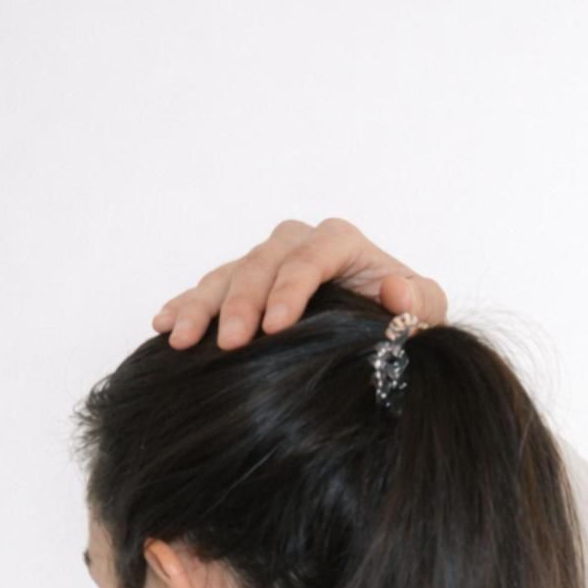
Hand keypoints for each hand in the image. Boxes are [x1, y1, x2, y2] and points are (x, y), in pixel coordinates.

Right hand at [151, 217, 447, 350]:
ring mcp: (266, 260)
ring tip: (179, 338)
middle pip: (261, 264)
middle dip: (242, 303)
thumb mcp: (424, 313)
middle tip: (230, 344)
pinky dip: (186, 304)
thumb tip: (396, 291)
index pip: (310, 258)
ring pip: (227, 273)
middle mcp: (299, 243)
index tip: (275, 328)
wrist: (389, 330)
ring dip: (201, 305)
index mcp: (341, 242)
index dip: (289, 290)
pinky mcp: (243, 282)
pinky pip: (208, 287)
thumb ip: (417, 302)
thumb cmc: (407, 319)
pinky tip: (163, 324)